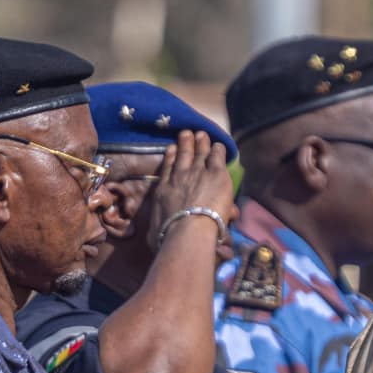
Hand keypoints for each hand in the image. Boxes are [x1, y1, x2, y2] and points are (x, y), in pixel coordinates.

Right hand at [147, 130, 237, 250]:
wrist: (186, 232)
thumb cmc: (168, 238)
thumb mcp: (155, 233)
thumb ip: (157, 230)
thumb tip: (153, 237)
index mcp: (164, 190)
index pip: (167, 169)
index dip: (170, 157)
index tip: (171, 149)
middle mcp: (179, 177)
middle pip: (183, 156)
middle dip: (185, 143)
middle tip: (187, 133)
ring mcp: (198, 173)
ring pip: (200, 152)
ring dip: (201, 142)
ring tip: (201, 134)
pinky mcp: (216, 174)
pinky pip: (217, 156)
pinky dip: (217, 149)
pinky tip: (219, 145)